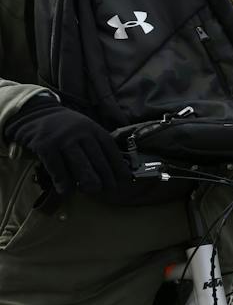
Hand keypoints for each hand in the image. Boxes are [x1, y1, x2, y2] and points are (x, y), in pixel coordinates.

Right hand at [3, 98, 130, 194]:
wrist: (35, 112)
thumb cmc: (65, 127)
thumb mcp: (85, 129)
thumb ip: (97, 144)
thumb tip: (114, 169)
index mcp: (93, 129)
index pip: (110, 149)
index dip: (119, 166)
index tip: (124, 180)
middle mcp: (81, 134)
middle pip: (98, 160)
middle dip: (106, 178)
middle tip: (109, 189)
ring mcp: (63, 140)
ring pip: (80, 166)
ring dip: (88, 182)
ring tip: (91, 191)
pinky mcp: (45, 146)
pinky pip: (57, 168)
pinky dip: (63, 182)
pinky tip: (66, 191)